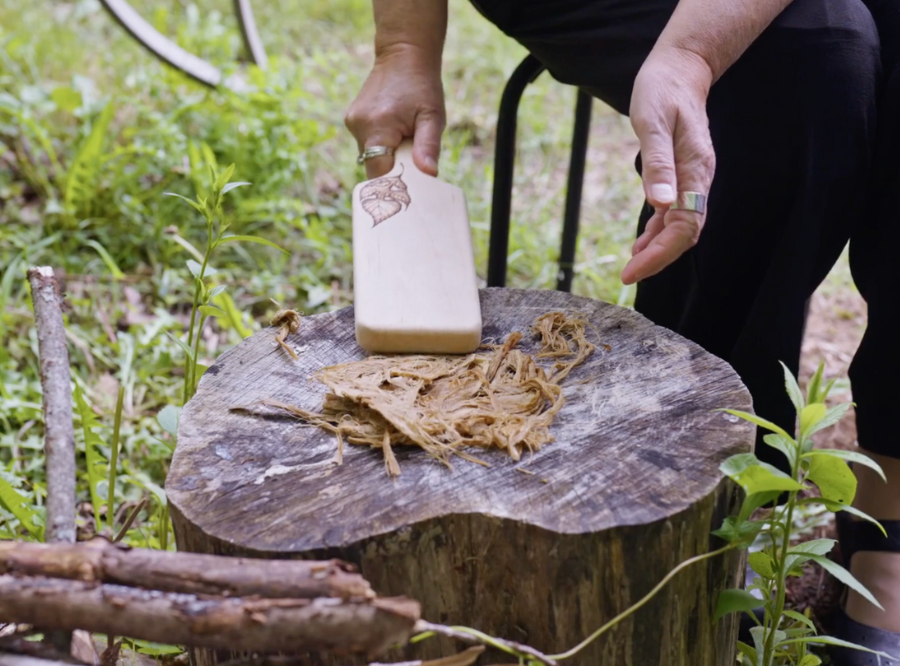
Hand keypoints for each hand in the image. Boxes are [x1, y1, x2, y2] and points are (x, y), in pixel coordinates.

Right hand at [345, 45, 445, 178]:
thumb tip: (428, 174)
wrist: (404, 54)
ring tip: (404, 136)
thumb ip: (429, 146)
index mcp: (377, 127)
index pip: (379, 173)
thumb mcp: (433, 116)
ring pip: (370, 156)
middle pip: (374, 166)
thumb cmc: (422, 86)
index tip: (409, 186)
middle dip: (393, 168)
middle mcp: (359, 126)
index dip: (394, 184)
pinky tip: (394, 129)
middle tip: (412, 156)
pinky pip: (368, 143)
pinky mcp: (352, 119)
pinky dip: (382, 144)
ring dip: (387, 154)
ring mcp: (352, 122)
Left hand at [622, 47, 715, 284]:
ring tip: (632, 266)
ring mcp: (692, 180)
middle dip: (659, 258)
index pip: (685, 226)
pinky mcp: (682, 177)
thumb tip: (661, 203)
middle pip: (685, 234)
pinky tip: (641, 243)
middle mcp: (698, 180)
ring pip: (680, 227)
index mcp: (695, 171)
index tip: (634, 269)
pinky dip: (658, 232)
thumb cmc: (662, 93)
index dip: (661, 252)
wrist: (678, 71)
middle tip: (628, 275)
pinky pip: (674, 214)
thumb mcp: (652, 123)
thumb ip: (657, 164)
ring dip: (657, 249)